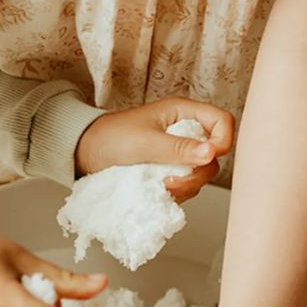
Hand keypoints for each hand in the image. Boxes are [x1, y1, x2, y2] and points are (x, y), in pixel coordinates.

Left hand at [74, 97, 235, 200]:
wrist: (84, 153)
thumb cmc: (110, 138)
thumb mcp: (145, 142)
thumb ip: (178, 148)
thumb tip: (211, 153)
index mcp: (182, 113)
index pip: (221, 122)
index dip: (222, 141)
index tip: (207, 158)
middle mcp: (184, 132)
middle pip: (214, 154)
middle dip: (198, 173)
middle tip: (173, 182)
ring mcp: (177, 153)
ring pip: (200, 174)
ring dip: (186, 186)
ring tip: (161, 188)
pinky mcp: (167, 171)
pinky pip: (185, 185)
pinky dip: (176, 192)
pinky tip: (159, 192)